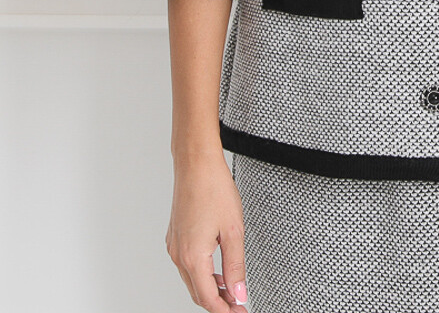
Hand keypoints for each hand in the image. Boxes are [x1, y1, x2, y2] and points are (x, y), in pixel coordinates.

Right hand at [166, 151, 248, 308]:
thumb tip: (239, 293)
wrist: (196, 163)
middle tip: (238, 305)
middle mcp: (179, 254)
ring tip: (231, 291)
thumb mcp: (233, 230)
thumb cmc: (214, 188)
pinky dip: (202, 274)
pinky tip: (217, 269)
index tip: (240, 312)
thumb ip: (236, 266)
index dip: (225, 310)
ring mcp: (175, 245)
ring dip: (210, 289)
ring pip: (192, 280)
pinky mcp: (176, 236)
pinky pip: (188, 265)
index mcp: (193, 256)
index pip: (208, 298)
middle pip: (198, 293)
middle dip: (218, 303)